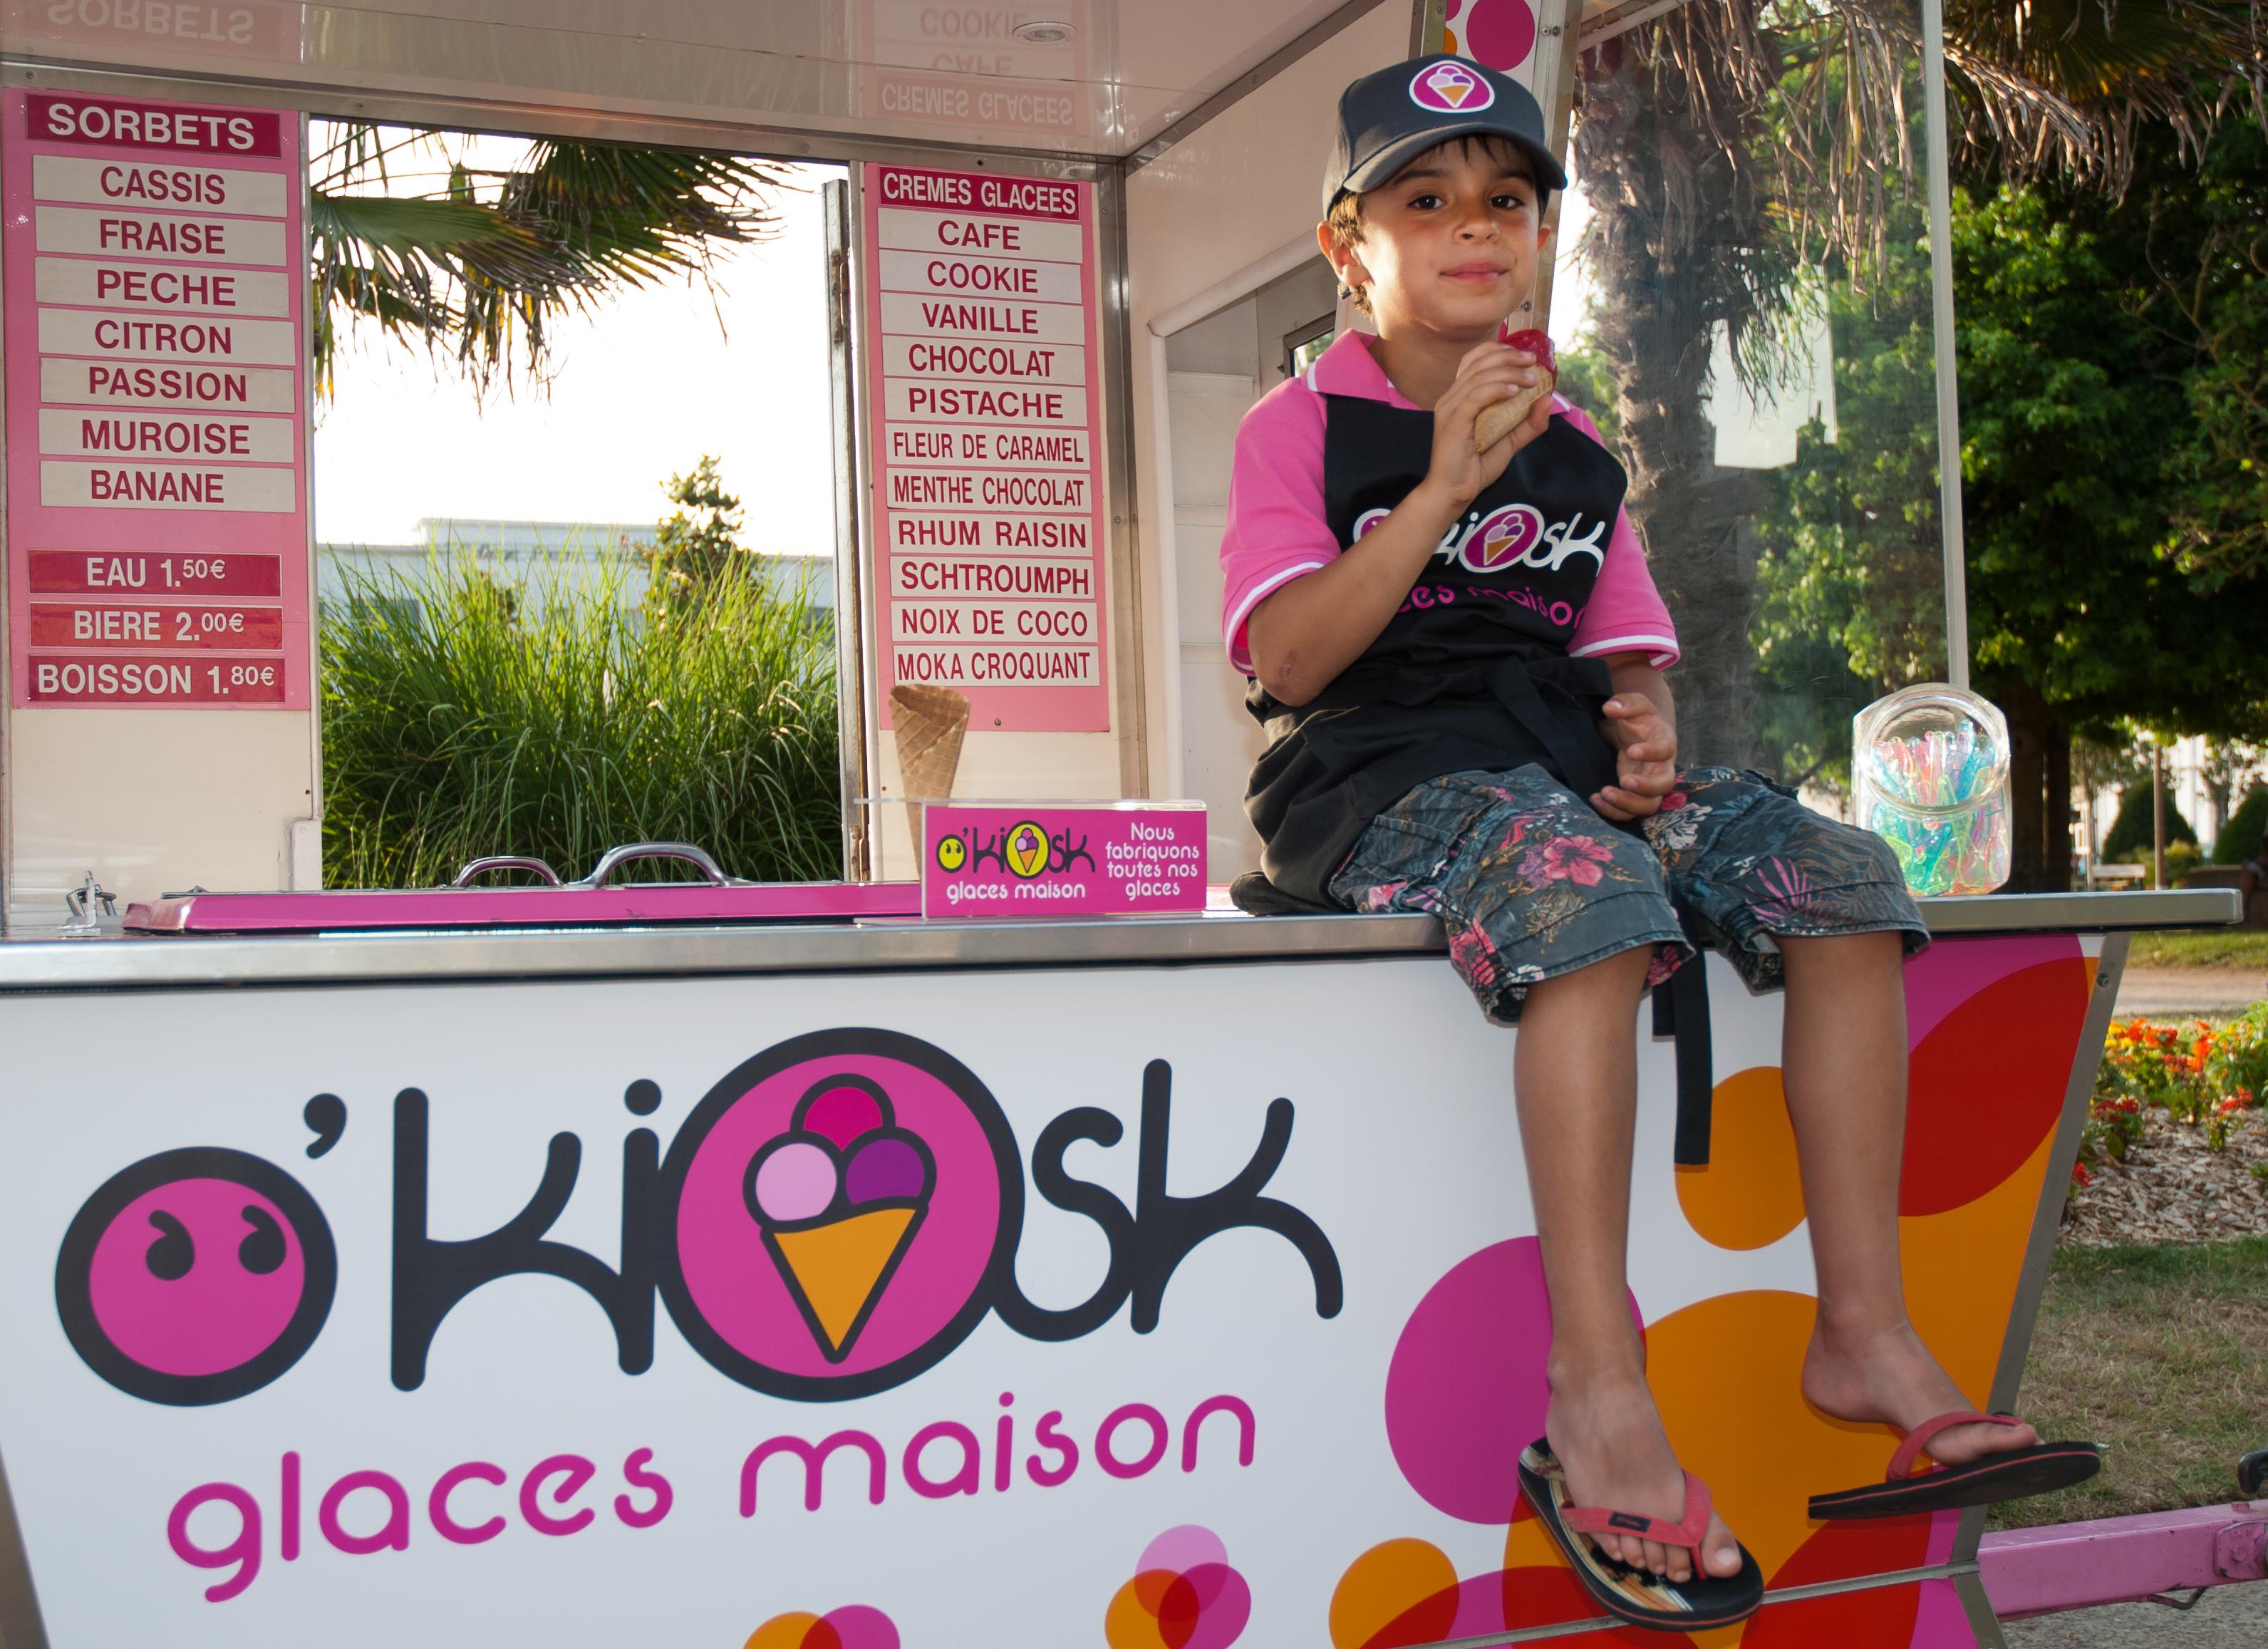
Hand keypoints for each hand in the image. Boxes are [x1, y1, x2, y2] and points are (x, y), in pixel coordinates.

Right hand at [1425, 338, 1552, 508]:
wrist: (1452, 493)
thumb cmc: (1474, 468)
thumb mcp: (1509, 442)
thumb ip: (1528, 423)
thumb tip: (1548, 399)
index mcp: (1460, 397)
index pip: (1474, 360)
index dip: (1499, 350)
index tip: (1526, 356)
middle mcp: (1451, 398)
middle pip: (1479, 363)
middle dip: (1510, 357)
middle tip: (1533, 361)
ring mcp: (1450, 409)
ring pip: (1479, 377)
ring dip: (1509, 373)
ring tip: (1531, 380)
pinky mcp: (1453, 423)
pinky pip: (1475, 397)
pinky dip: (1497, 390)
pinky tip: (1515, 392)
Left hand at [1592, 695, 1677, 820]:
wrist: (1641, 732)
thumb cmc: (1639, 719)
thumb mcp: (1634, 704)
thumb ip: (1625, 703)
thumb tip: (1610, 708)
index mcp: (1664, 741)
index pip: (1665, 749)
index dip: (1652, 752)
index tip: (1631, 750)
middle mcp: (1662, 767)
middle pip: (1664, 785)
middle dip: (1645, 788)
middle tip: (1624, 781)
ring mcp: (1651, 784)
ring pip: (1649, 805)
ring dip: (1627, 805)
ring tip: (1603, 794)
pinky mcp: (1637, 795)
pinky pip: (1631, 812)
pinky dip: (1614, 811)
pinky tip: (1596, 800)